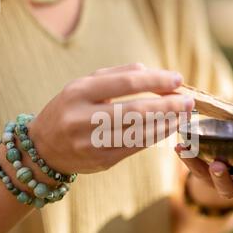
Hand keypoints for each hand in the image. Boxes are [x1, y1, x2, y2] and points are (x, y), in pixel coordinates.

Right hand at [28, 64, 193, 173]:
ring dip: (167, 123)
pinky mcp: (101, 162)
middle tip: (190, 100)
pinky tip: (168, 128)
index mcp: (78, 92)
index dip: (156, 81)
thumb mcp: (84, 85)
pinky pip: (135, 147)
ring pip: (139, 132)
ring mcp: (92, 143)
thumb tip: (150, 71)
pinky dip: (155, 136)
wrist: (43, 148)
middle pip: (137, 111)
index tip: (178, 80)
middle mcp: (83, 118)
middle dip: (168, 105)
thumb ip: (116, 74)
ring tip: (183, 114)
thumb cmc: (69, 109)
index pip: (126, 83)